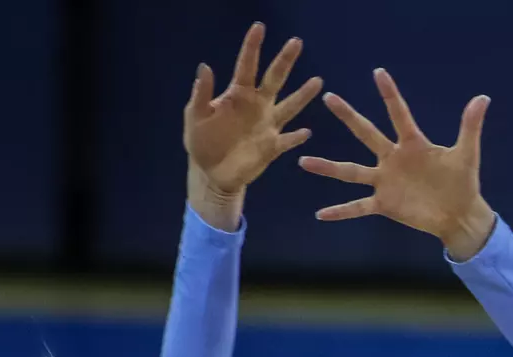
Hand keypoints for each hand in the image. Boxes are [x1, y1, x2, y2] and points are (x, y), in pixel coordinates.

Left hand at [184, 23, 323, 229]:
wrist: (211, 172)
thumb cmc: (202, 142)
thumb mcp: (195, 116)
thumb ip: (201, 94)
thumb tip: (205, 66)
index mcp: (238, 95)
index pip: (247, 66)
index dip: (252, 47)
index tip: (259, 27)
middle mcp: (257, 105)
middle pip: (275, 79)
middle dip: (285, 60)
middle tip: (296, 42)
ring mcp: (268, 125)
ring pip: (289, 106)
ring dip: (303, 95)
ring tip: (317, 81)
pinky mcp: (273, 146)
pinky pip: (288, 140)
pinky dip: (297, 137)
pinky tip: (307, 132)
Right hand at [299, 69, 495, 260]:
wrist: (459, 214)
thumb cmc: (462, 182)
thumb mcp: (466, 153)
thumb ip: (470, 126)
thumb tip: (483, 97)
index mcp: (412, 144)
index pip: (398, 114)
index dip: (389, 94)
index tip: (378, 72)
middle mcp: (393, 159)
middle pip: (366, 133)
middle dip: (349, 116)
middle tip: (328, 96)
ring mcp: (385, 181)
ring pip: (351, 171)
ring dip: (328, 167)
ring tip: (303, 161)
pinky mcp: (384, 204)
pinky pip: (358, 207)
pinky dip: (340, 211)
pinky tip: (320, 214)